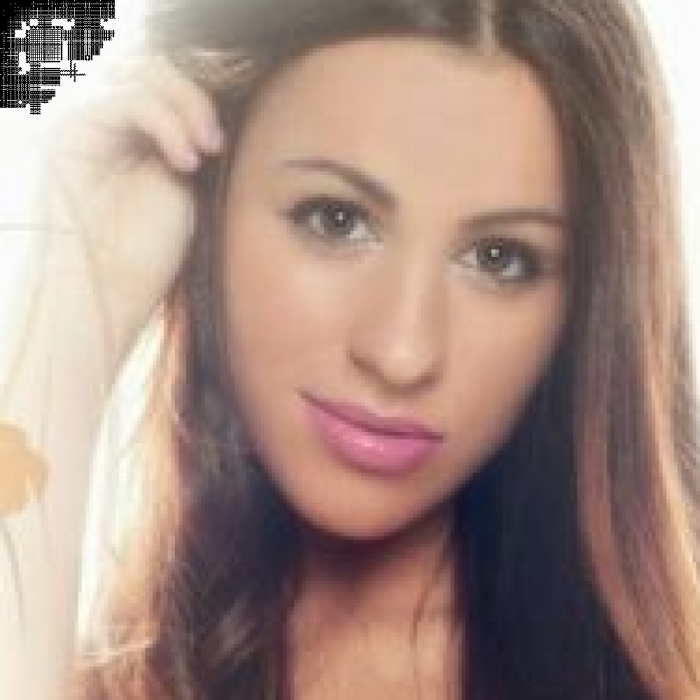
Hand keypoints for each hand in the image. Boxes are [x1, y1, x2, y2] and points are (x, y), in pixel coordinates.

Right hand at [36, 52, 224, 363]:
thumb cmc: (146, 251)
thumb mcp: (184, 187)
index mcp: (132, 130)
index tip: (225, 144)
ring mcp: (85, 119)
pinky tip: (184, 161)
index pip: (168, 81)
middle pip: (153, 64)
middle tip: (216, 144)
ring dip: (184, 103)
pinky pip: (126, 98)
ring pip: (140, 70)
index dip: (201, 99)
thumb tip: (221, 114)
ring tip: (205, 152)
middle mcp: (105, 117)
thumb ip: (191, 142)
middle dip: (194, 96)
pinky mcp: (70, 128)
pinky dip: (164, 121)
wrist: (105, 291)